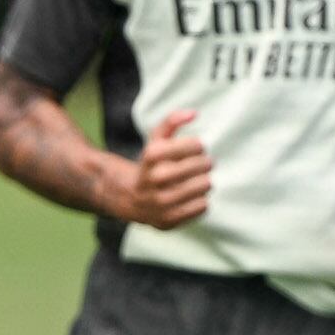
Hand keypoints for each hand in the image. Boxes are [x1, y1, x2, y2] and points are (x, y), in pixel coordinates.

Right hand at [118, 109, 211, 230]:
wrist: (129, 199)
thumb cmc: (150, 167)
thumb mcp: (155, 143)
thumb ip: (170, 122)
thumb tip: (194, 113)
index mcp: (151, 157)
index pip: (194, 145)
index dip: (198, 146)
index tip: (196, 148)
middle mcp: (154, 180)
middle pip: (203, 166)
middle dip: (205, 163)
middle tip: (200, 165)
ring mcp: (161, 202)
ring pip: (205, 186)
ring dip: (204, 182)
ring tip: (196, 182)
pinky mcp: (168, 220)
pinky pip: (202, 206)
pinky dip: (200, 201)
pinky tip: (189, 198)